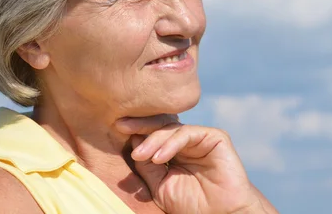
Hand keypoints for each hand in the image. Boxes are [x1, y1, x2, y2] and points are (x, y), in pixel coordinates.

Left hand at [116, 115, 273, 213]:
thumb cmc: (192, 205)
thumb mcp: (159, 186)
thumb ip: (147, 166)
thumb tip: (133, 142)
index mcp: (173, 150)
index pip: (153, 133)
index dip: (136, 129)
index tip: (115, 127)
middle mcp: (187, 141)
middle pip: (161, 125)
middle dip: (140, 125)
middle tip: (121, 126)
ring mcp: (201, 138)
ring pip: (173, 129)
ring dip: (153, 140)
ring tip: (139, 155)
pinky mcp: (215, 138)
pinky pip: (188, 134)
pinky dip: (171, 143)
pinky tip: (157, 157)